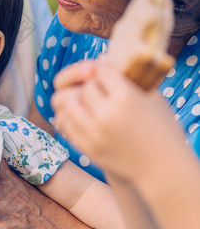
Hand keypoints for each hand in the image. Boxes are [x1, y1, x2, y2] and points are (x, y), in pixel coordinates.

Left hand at [52, 60, 186, 182]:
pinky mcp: (86, 147)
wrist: (163, 169)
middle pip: (83, 88)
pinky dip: (68, 116)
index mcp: (126, 98)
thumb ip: (129, 78)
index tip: (106, 73)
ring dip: (74, 99)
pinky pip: (64, 124)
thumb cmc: (163, 130)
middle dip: (89, 85)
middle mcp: (106, 114)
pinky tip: (78, 115)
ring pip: (67, 104)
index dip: (101, 69)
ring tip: (84, 100)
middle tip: (98, 89)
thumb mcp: (154, 99)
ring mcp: (93, 133)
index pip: (100, 71)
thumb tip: (101, 59)